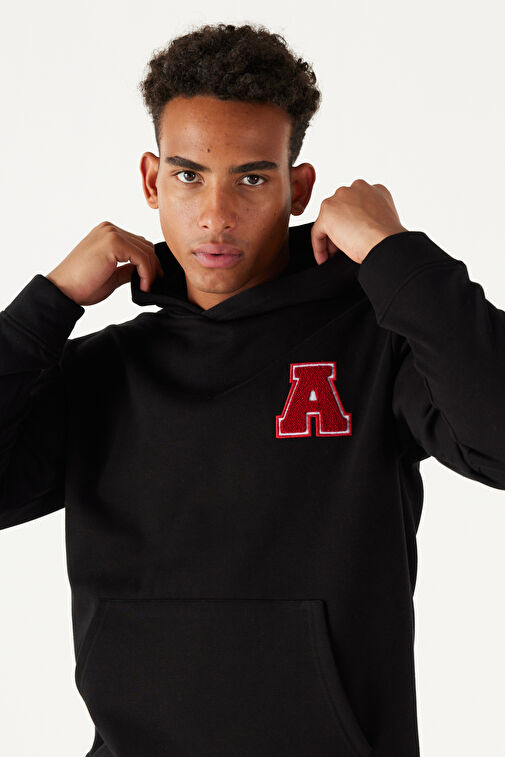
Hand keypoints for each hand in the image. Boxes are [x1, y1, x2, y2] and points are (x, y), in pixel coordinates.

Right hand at [46, 221, 163, 305]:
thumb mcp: (113, 275)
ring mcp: (111, 233)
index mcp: (108, 234)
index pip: (139, 244)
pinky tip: (142, 287)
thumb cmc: (82, 285)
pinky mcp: (112, 242)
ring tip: (145, 288)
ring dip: (150, 272)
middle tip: (152, 286)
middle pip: (145, 245)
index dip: (149, 264)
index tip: (150, 282)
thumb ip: (128, 269)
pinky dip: (146, 273)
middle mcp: (109, 229)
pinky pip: (141, 257)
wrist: (63, 290)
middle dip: (153, 267)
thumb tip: (145, 271)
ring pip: (146, 251)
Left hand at [311, 179, 407, 264]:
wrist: (386, 243)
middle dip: (340, 229)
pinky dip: (319, 247)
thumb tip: (358, 230)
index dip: (354, 223)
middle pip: (341, 210)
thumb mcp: (384, 221)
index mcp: (375, 190)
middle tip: (341, 249)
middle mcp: (358, 188)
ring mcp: (341, 197)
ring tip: (333, 256)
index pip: (357, 205)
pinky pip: (317, 231)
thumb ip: (371, 217)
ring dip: (330, 238)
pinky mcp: (328, 211)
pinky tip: (324, 258)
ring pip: (329, 220)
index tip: (354, 237)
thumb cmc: (389, 239)